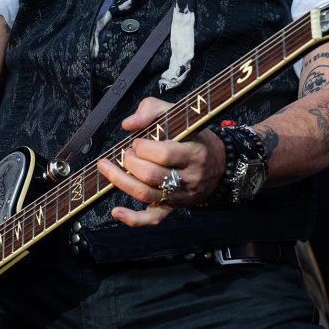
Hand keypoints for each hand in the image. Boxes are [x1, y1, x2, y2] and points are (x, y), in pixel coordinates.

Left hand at [97, 96, 226, 226]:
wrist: (221, 164)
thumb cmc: (196, 137)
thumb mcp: (181, 115)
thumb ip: (152, 110)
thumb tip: (128, 124)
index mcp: (193, 153)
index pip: (165, 154)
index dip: (144, 148)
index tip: (138, 141)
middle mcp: (188, 177)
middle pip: (152, 176)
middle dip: (130, 163)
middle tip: (126, 153)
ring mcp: (180, 195)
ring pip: (147, 195)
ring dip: (121, 181)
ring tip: (108, 168)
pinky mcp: (173, 207)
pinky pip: (153, 218)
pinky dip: (133, 219)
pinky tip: (116, 212)